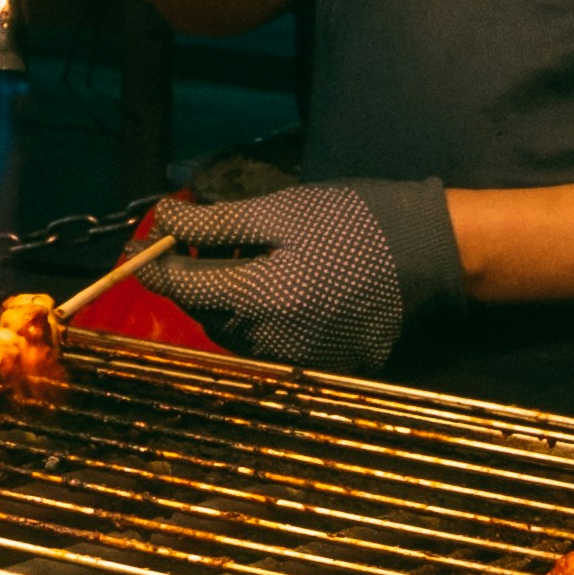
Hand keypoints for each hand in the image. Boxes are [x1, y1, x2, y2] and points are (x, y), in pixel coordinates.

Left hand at [152, 178, 457, 370]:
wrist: (431, 255)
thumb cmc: (353, 222)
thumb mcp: (281, 211)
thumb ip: (217, 223)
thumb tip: (164, 222)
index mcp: (256, 298)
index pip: (182, 288)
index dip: (155, 267)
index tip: (142, 249)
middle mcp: (269, 340)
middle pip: (208, 314)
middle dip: (196, 281)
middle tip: (204, 243)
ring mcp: (297, 358)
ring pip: (237, 332)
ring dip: (229, 300)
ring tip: (250, 261)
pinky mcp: (322, 363)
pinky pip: (272, 343)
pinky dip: (263, 317)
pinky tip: (284, 285)